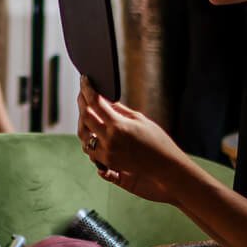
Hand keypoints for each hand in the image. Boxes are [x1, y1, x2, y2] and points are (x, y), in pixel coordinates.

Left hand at [77, 80, 187, 202]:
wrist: (165, 166)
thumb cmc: (157, 141)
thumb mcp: (140, 119)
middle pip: (85, 117)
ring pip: (83, 134)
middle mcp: (109, 140)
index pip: (95, 102)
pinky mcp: (108, 162)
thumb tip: (105, 99)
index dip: (87, 89)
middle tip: (82, 93)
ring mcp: (107, 153)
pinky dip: (88, 137)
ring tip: (86, 110)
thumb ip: (119, 109)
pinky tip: (92, 130)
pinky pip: (90, 149)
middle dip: (81, 102)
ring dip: (82, 121)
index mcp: (118, 126)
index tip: (84, 80)